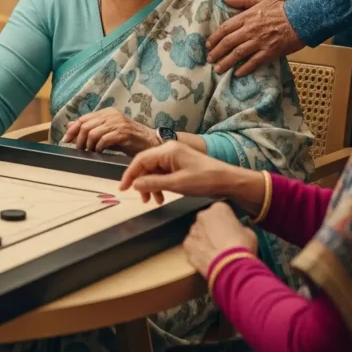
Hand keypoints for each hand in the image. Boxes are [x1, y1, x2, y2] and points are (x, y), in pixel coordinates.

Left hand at [62, 108, 158, 154]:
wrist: (151, 142)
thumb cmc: (129, 139)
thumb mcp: (108, 132)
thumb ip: (92, 128)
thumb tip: (70, 126)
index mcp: (107, 112)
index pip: (83, 119)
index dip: (72, 130)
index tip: (65, 140)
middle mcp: (111, 115)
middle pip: (85, 125)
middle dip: (78, 139)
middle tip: (79, 149)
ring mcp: (118, 123)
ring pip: (93, 132)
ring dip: (88, 145)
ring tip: (89, 152)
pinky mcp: (124, 133)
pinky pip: (104, 139)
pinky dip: (98, 147)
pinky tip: (99, 152)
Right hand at [120, 142, 237, 203]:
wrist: (228, 180)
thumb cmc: (205, 180)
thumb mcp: (177, 184)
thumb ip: (154, 183)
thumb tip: (135, 185)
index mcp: (167, 150)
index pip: (141, 160)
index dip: (130, 174)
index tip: (123, 188)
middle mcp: (169, 150)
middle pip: (146, 165)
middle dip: (142, 182)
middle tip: (141, 199)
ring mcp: (175, 156)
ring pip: (154, 170)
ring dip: (151, 185)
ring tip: (154, 201)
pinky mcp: (180, 163)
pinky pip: (163, 173)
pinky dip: (160, 184)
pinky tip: (162, 196)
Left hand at [183, 202, 257, 277]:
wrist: (230, 266)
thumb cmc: (242, 247)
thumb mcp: (249, 233)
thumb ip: (239, 228)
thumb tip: (236, 231)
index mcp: (219, 208)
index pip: (222, 211)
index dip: (227, 222)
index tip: (231, 231)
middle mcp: (202, 215)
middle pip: (207, 221)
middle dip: (213, 229)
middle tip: (222, 242)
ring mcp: (193, 230)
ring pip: (198, 233)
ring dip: (204, 240)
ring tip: (215, 253)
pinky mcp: (186, 244)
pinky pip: (192, 246)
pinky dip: (198, 251)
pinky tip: (207, 259)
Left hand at [206, 0, 302, 76]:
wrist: (301, 18)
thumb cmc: (280, 9)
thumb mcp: (259, 0)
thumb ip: (241, 0)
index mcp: (246, 17)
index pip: (225, 28)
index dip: (214, 38)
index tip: (207, 45)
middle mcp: (250, 30)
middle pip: (228, 42)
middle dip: (216, 52)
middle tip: (209, 59)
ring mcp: (260, 42)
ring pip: (238, 53)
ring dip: (226, 62)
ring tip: (218, 69)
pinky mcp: (270, 51)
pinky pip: (254, 62)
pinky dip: (245, 68)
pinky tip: (237, 74)